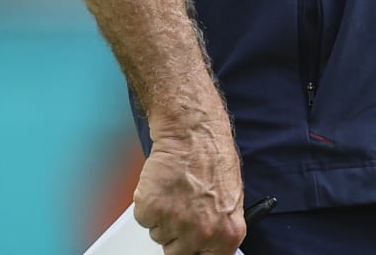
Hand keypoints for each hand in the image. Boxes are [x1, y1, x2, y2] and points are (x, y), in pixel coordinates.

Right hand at [132, 120, 246, 254]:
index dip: (193, 252)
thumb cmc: (213, 157)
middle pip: (177, 252)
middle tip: (181, 208)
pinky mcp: (151, 210)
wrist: (193, 133)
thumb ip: (220, 229)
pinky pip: (144, 219)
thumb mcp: (231, 199)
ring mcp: (175, 223)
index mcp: (227, 234)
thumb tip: (208, 244)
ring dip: (163, 217)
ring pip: (159, 235)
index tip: (187, 247)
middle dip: (176, 235)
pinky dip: (148, 204)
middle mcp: (202, 233)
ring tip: (176, 191)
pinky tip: (163, 186)